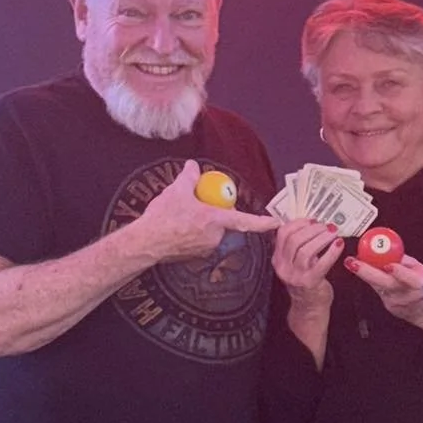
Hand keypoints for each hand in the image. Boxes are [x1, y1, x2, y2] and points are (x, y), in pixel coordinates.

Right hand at [133, 161, 279, 262]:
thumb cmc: (163, 218)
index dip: (262, 222)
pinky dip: (194, 231)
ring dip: (203, 222)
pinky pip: (201, 239)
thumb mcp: (176, 191)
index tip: (277, 223)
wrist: (145, 243)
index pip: (244, 220)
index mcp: (214, 220)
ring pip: (211, 230)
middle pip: (223, 222)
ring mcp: (206, 248)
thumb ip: (189, 177)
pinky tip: (178, 227)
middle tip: (197, 203)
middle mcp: (214, 237)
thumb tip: (193, 166)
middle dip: (215, 212)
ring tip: (181, 215)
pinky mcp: (196, 255)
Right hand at [273, 217, 342, 314]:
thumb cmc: (305, 281)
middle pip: (294, 239)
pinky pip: (322, 263)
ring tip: (333, 233)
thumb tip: (311, 223)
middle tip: (326, 226)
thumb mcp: (294, 263)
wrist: (309, 307)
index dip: (298, 223)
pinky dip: (332, 251)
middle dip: (312, 229)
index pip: (282, 233)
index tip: (312, 220)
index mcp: (278, 258)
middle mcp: (283, 266)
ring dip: (322, 237)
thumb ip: (297, 245)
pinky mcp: (310, 282)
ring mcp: (296, 275)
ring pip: (306, 249)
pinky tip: (339, 244)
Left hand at [344, 252, 422, 337]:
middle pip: (384, 283)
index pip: (409, 278)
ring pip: (376, 285)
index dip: (398, 272)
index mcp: (420, 283)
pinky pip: (377, 289)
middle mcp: (406, 294)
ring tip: (351, 262)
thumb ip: (403, 260)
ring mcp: (396, 302)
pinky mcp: (388, 306)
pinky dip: (371, 279)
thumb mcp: (420, 269)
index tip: (388, 265)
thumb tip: (388, 247)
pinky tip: (365, 272)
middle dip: (366, 271)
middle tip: (352, 262)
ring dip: (364, 273)